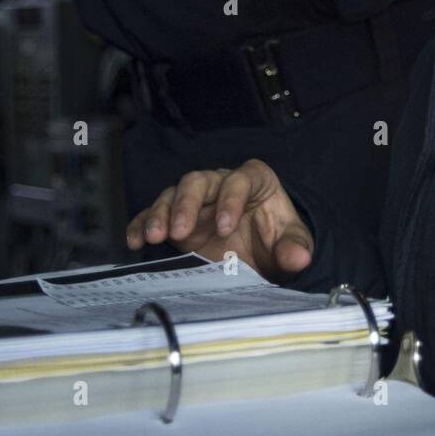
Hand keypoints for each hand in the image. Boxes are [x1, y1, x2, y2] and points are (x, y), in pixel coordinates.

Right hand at [125, 160, 313, 282]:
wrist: (260, 254)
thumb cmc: (276, 240)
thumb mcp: (290, 243)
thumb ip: (295, 247)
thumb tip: (299, 256)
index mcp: (253, 181)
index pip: (240, 180)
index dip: (231, 200)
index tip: (226, 228)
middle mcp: (220, 184)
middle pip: (199, 181)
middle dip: (188, 204)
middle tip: (180, 232)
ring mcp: (195, 201)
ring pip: (173, 194)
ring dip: (161, 213)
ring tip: (153, 236)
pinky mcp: (176, 220)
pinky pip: (154, 214)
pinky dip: (142, 223)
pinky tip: (135, 240)